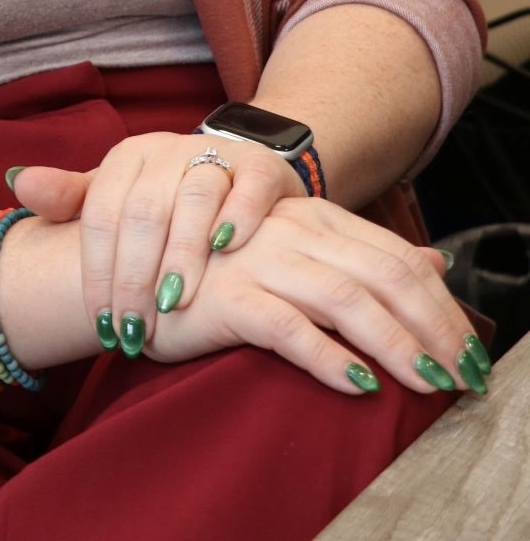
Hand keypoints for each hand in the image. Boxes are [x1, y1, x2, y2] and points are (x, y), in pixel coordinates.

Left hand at [13, 130, 301, 354]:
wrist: (238, 172)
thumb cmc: (167, 200)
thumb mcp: (116, 198)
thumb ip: (69, 197)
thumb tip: (18, 183)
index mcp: (126, 157)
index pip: (101, 213)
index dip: (97, 271)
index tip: (100, 323)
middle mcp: (167, 149)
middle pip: (144, 211)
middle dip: (135, 276)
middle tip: (134, 329)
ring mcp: (216, 154)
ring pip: (194, 199)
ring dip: (183, 254)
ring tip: (174, 303)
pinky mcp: (260, 166)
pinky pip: (248, 186)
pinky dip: (238, 216)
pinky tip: (226, 249)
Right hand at [139, 196, 489, 397]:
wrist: (134, 267)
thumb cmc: (219, 265)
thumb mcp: (298, 248)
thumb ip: (363, 251)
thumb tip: (436, 262)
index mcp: (311, 216)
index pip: (392, 253)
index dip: (437, 299)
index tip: (467, 347)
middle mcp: (291, 231)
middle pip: (381, 274)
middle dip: (431, 326)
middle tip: (462, 374)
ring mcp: (260, 261)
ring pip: (345, 299)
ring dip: (393, 344)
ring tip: (427, 383)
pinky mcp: (229, 298)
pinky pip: (289, 329)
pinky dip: (329, 358)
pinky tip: (358, 384)